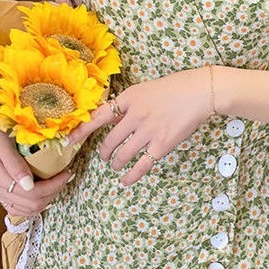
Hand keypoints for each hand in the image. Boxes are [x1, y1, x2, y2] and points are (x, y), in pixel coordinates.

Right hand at [0, 103, 74, 215]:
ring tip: (57, 183)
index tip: (66, 173)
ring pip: (24, 209)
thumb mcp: (1, 139)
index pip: (30, 194)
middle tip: (65, 177)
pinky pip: (17, 205)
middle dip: (52, 193)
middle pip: (30, 204)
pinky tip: (44, 191)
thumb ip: (14, 163)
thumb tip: (29, 185)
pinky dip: (33, 202)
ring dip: (45, 200)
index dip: (52, 187)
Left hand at [61, 66, 212, 186]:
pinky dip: (131, 175)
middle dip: (104, 152)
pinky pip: (141, 165)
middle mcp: (135, 115)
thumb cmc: (175, 88)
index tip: (69, 140)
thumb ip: (129, 104)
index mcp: (129, 98)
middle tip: (104, 156)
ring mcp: (148, 131)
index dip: (81, 131)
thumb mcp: (145, 89)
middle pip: (109, 140)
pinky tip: (126, 180)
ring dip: (116, 163)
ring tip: (115, 165)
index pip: (98, 117)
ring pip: (123, 154)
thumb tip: (115, 117)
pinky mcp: (162, 144)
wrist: (200, 92)